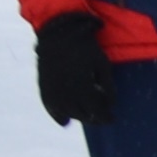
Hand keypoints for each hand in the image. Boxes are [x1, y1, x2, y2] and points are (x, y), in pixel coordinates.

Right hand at [33, 12, 115, 127]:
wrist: (58, 34)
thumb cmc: (84, 47)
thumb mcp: (102, 64)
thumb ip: (108, 85)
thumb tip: (111, 104)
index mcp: (84, 88)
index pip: (97, 111)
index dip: (106, 117)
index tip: (112, 119)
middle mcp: (67, 93)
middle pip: (82, 115)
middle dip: (94, 119)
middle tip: (102, 118)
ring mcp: (53, 92)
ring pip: (67, 114)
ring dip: (79, 117)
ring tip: (88, 117)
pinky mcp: (44, 88)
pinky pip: (50, 108)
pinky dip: (58, 117)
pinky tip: (65, 122)